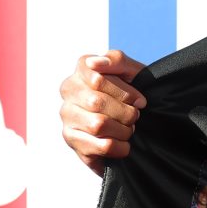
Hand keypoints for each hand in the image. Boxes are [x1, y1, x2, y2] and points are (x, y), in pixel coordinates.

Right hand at [58, 50, 146, 174]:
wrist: (137, 123)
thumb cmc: (132, 93)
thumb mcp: (132, 72)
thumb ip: (116, 60)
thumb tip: (93, 62)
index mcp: (82, 70)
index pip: (97, 79)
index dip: (125, 93)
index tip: (139, 100)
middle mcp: (69, 91)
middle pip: (97, 102)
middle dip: (126, 112)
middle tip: (135, 117)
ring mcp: (67, 116)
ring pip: (97, 125)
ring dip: (123, 130)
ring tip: (128, 129)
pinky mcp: (71, 139)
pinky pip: (101, 146)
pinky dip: (120, 147)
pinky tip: (123, 143)